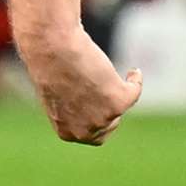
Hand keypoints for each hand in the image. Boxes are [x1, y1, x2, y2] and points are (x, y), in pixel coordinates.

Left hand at [20, 29, 141, 144]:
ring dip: (118, 89)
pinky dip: (135, 80)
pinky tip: (133, 71)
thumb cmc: (49, 66)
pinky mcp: (117, 102)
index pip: (92, 136)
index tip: (100, 106)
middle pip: (110, 124)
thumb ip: (72, 107)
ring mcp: (102, 118)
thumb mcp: (57, 95)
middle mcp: (84, 131)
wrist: (52, 50)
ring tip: (107, 72)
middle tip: (104, 90)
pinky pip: (134, 92)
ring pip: (121, 106)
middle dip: (108, 109)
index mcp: (67, 132)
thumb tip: (90, 105)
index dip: (97, 120)